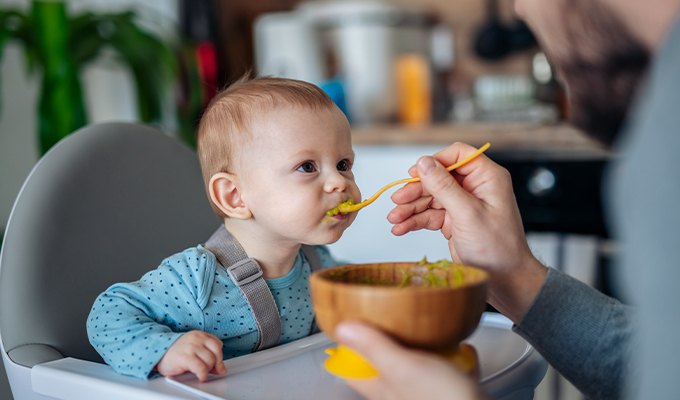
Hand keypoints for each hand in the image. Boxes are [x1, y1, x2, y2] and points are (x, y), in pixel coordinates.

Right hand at [156, 330, 226, 380]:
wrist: (157, 354)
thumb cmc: (175, 353)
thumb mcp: (194, 350)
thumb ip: (207, 355)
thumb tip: (221, 369)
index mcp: (199, 335)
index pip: (217, 344)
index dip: (219, 356)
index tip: (216, 364)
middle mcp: (196, 339)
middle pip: (216, 352)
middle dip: (215, 364)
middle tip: (209, 370)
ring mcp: (191, 347)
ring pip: (210, 361)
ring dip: (208, 370)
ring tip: (201, 372)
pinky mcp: (185, 357)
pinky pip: (201, 368)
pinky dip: (203, 375)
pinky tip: (200, 376)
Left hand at [335, 322, 484, 399]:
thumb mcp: (402, 367)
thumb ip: (373, 347)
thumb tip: (342, 329)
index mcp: (381, 386)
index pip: (351, 366)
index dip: (349, 343)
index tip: (353, 319)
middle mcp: (399, 391)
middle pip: (384, 361)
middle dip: (390, 338)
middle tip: (394, 316)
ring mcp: (424, 392)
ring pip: (416, 364)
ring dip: (425, 345)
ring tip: (431, 328)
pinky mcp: (449, 393)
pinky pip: (448, 370)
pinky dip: (455, 357)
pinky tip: (463, 349)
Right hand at [388, 142, 546, 321]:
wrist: (504, 279)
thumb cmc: (497, 248)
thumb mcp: (467, 214)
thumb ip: (444, 187)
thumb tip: (424, 162)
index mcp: (487, 178)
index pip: (458, 154)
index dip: (434, 161)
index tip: (415, 173)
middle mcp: (475, 188)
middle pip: (437, 177)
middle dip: (415, 190)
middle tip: (397, 200)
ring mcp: (463, 204)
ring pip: (430, 197)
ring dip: (410, 207)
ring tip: (394, 220)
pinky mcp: (454, 220)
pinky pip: (429, 214)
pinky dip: (414, 221)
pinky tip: (401, 228)